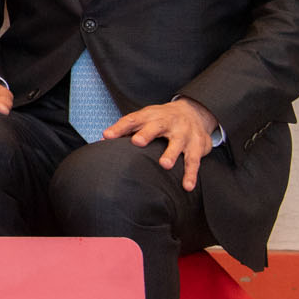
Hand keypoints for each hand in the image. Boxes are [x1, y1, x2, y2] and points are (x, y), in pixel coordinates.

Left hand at [104, 97, 219, 191]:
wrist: (194, 112)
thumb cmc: (160, 119)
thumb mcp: (144, 119)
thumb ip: (125, 129)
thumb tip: (102, 140)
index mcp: (150, 116)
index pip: (132, 119)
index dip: (119, 127)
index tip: (107, 136)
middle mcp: (167, 122)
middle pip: (156, 126)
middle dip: (147, 133)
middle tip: (137, 141)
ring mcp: (183, 133)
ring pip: (177, 143)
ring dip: (171, 153)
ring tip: (165, 165)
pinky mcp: (196, 145)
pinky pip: (194, 160)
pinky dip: (191, 174)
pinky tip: (187, 186)